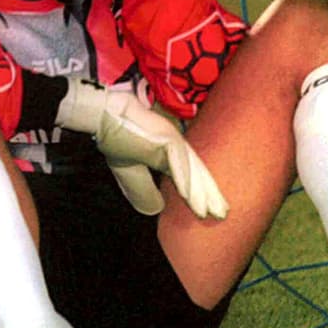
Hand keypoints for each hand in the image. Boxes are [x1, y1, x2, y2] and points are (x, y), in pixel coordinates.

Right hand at [54, 79, 228, 219]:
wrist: (104, 113)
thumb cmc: (116, 135)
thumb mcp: (130, 171)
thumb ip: (143, 188)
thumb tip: (157, 209)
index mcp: (169, 152)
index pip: (190, 175)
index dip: (200, 193)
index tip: (211, 212)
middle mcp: (176, 145)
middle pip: (197, 173)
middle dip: (210, 195)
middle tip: (222, 214)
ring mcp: (173, 138)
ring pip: (193, 169)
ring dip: (203, 192)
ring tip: (213, 210)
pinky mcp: (166, 135)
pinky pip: (178, 162)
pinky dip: (185, 181)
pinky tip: (191, 197)